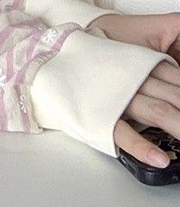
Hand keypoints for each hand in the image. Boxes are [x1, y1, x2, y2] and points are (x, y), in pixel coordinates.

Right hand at [87, 13, 179, 166]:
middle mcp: (130, 77)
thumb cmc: (80, 56)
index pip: (176, 74)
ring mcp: (115, 96)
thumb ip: (141, 55)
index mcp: (136, 58)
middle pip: (175, 95)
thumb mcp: (114, 48)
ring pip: (159, 111)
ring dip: (179, 126)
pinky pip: (123, 132)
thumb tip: (164, 64)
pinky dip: (143, 147)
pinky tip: (160, 159)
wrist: (41, 57)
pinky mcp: (98, 115)